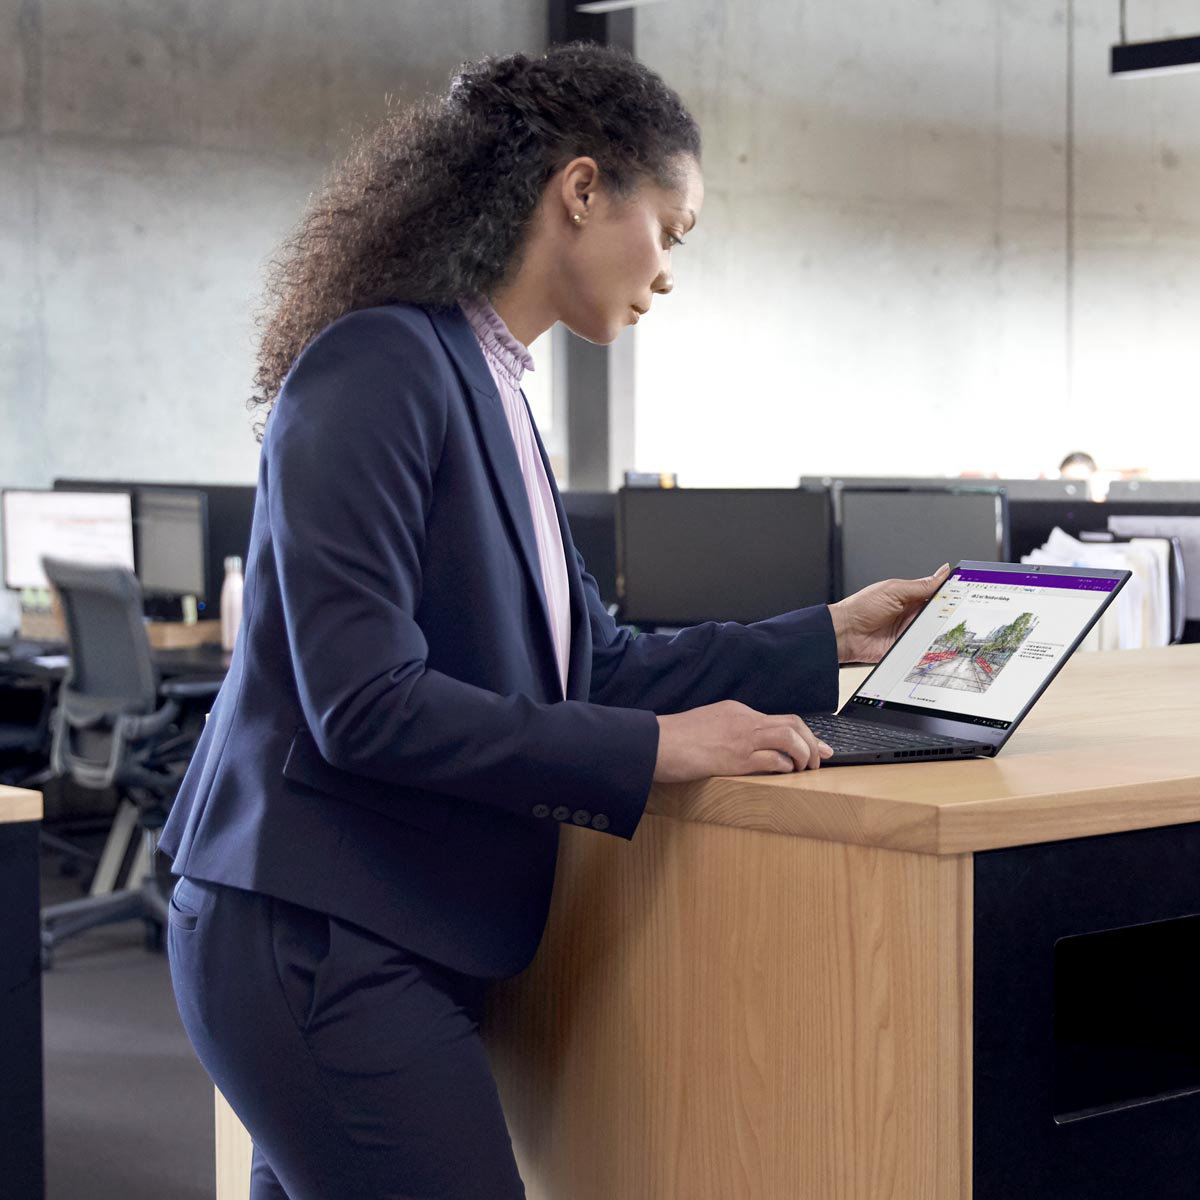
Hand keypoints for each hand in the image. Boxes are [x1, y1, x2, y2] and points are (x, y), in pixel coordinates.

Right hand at [653, 701, 832, 781]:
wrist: (656, 743)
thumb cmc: (675, 739)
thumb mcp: (706, 724)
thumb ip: (727, 730)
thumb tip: (742, 746)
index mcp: (737, 711)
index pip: (779, 718)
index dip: (802, 733)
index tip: (815, 745)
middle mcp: (744, 720)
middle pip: (793, 723)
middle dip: (813, 741)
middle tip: (822, 757)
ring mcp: (741, 738)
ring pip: (789, 738)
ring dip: (804, 754)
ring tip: (806, 768)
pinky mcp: (736, 758)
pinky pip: (773, 759)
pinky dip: (786, 766)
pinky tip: (786, 772)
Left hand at [829, 563, 950, 663]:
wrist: (844, 633)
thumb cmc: (861, 608)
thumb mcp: (894, 590)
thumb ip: (921, 585)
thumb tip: (943, 571)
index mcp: (911, 596)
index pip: (938, 594)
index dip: (953, 593)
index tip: (969, 592)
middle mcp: (912, 614)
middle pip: (941, 614)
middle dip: (950, 614)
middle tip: (959, 613)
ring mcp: (910, 632)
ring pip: (935, 632)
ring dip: (940, 631)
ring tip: (944, 628)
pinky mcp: (906, 648)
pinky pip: (924, 649)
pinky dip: (930, 648)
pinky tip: (935, 644)